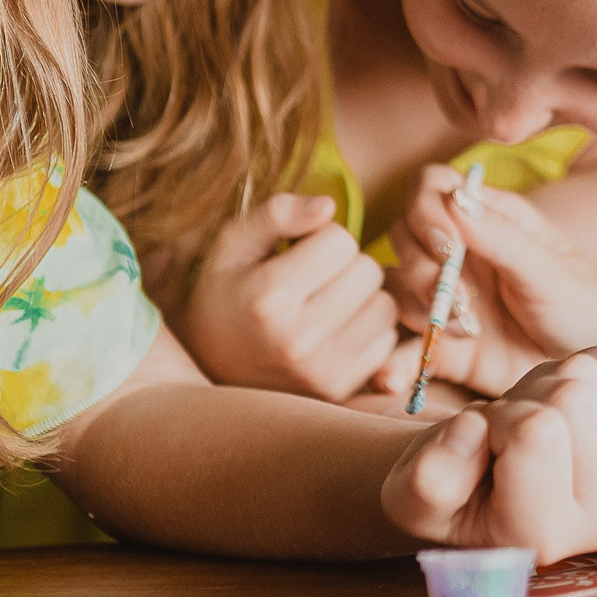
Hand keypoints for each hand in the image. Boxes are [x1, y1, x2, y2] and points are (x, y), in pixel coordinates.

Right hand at [179, 193, 398, 401]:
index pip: (341, 240)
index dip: (323, 238)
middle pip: (369, 271)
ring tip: (327, 303)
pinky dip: (368, 330)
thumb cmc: (225, 294)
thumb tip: (328, 205)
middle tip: (315, 279)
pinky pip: (386, 341)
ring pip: (385, 306)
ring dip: (363, 298)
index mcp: (270, 297)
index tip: (298, 253)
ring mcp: (321, 371)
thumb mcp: (233, 244)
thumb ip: (277, 213)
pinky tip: (336, 330)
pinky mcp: (339, 390)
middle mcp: (298, 339)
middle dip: (347, 266)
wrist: (209, 366)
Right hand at [380, 344, 596, 562]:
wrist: (480, 483)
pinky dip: (581, 365)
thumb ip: (432, 476)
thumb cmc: (444, 488)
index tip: (481, 447)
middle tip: (505, 432)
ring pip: (592, 375)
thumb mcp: (413, 493)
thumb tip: (474, 430)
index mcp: (546, 536)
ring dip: (547, 383)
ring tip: (527, 420)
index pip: (538, 433)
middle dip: (525, 399)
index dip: (496, 421)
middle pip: (573, 398)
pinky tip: (560, 406)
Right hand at [381, 170, 596, 397]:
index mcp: (487, 219)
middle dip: (421, 267)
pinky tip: (393, 378)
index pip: (431, 189)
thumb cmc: (581, 305)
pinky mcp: (439, 342)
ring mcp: (445, 296)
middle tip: (460, 298)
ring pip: (396, 287)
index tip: (446, 247)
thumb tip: (456, 200)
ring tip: (468, 333)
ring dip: (420, 309)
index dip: (425, 211)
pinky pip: (400, 346)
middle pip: (404, 236)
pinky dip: (390, 361)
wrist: (585, 367)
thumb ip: (504, 239)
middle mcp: (458, 252)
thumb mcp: (551, 272)